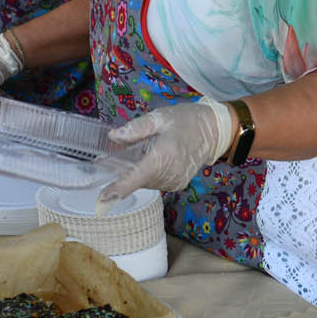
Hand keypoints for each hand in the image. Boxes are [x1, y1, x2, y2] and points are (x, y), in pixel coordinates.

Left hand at [96, 100, 234, 211]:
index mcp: (166, 153)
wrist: (214, 132)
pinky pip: (153, 183)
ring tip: (126, 157)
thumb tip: (113, 137)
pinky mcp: (177, 185)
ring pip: (144, 183)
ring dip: (133, 174)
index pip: (138, 176)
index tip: (102, 200)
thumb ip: (136, 128)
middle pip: (137, 180)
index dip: (118, 189)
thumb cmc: (186, 120)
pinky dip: (145, 175)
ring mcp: (175, 181)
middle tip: (103, 160)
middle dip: (120, 173)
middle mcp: (171, 172)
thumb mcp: (160, 117)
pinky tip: (146, 161)